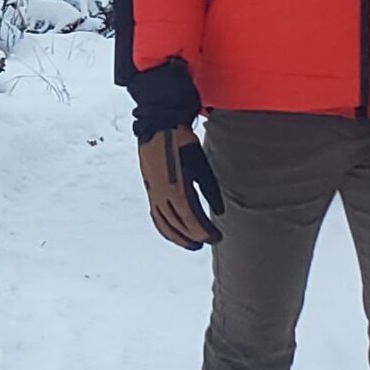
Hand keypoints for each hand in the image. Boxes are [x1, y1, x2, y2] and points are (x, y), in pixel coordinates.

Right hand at [140, 125, 226, 249]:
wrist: (158, 125)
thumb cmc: (183, 142)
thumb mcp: (202, 165)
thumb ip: (211, 190)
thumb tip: (220, 212)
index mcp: (178, 190)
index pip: (192, 220)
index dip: (205, 232)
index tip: (217, 237)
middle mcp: (163, 195)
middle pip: (179, 225)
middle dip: (194, 237)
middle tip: (207, 242)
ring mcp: (153, 193)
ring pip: (165, 224)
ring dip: (178, 237)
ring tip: (192, 244)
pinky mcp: (150, 189)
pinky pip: (156, 215)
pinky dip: (164, 228)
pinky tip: (172, 231)